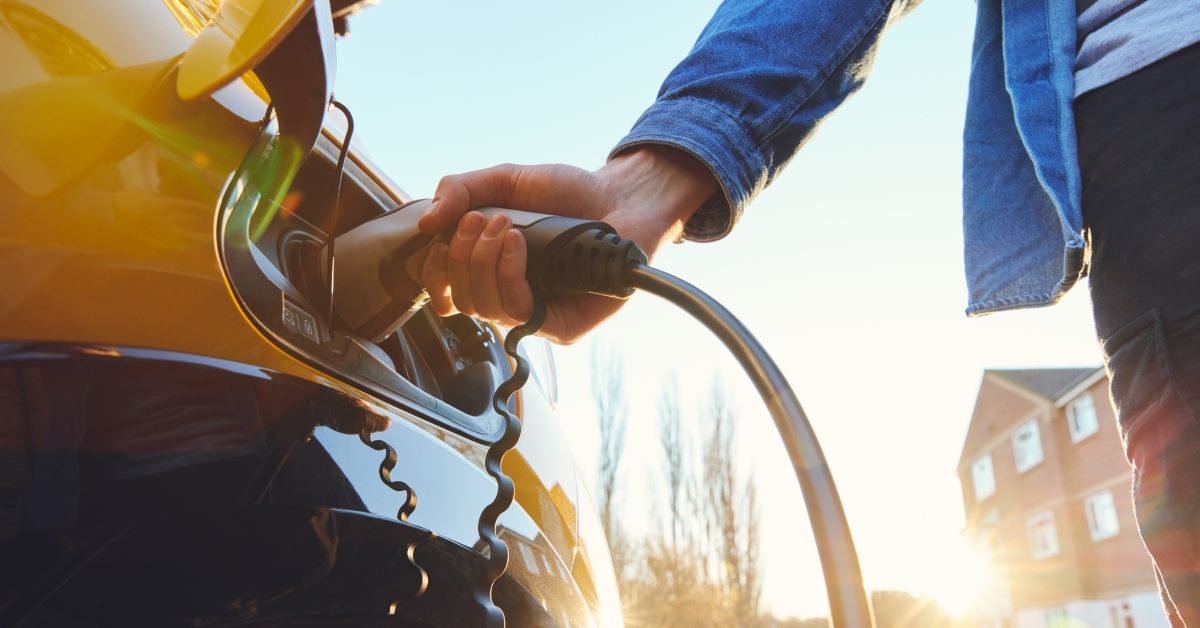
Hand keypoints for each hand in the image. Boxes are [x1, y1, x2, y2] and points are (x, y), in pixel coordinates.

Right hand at [418, 145, 718, 343]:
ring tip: (505, 227)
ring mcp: (535, 314)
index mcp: (489, 271)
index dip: (433, 274)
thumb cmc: (567, 192)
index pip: (446, 292)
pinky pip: (519, 313)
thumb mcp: (505, 180)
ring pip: (484, 309)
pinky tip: (519, 244)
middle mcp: (509, 296)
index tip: (438, 241)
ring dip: (483, 262)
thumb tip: (426, 223)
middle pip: (460, 300)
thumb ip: (461, 190)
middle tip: (482, 220)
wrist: (619, 196)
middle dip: (462, 256)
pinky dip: (509, 275)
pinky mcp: (561, 327)